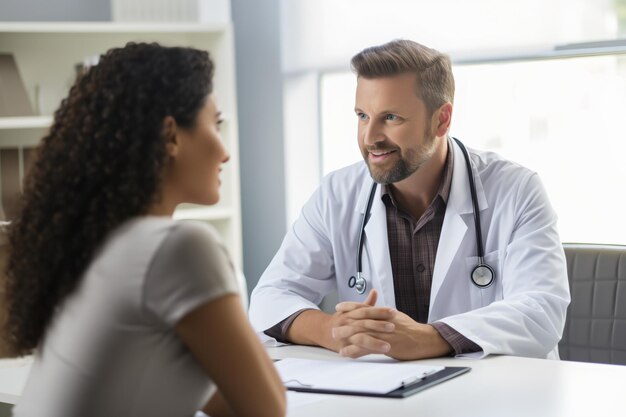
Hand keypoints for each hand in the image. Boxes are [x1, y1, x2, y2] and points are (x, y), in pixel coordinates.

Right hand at [286, 289, 394, 352]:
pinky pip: (355, 350)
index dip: (380, 311)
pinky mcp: (344, 347)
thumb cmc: (340, 319)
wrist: (322, 330)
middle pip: (364, 322)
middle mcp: (347, 322)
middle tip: (393, 327)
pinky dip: (365, 353)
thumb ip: (365, 303)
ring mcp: (345, 335)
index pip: (367, 310)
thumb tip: (375, 291)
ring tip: (388, 346)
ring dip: (374, 342)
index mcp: (351, 312)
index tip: (393, 312)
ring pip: (360, 338)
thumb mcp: (350, 310)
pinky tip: (375, 356)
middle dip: (379, 325)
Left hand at [334, 304, 452, 359]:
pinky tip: (347, 353)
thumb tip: (376, 310)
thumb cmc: (412, 329)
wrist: (424, 339)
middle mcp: (382, 320)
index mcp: (384, 313)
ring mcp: (383, 332)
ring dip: (346, 337)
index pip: (363, 307)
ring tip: (335, 341)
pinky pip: (367, 347)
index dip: (349, 306)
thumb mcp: (397, 316)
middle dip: (344, 323)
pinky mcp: (386, 345)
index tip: (338, 307)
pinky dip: (355, 350)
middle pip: (359, 320)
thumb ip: (384, 313)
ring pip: (361, 333)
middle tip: (333, 327)